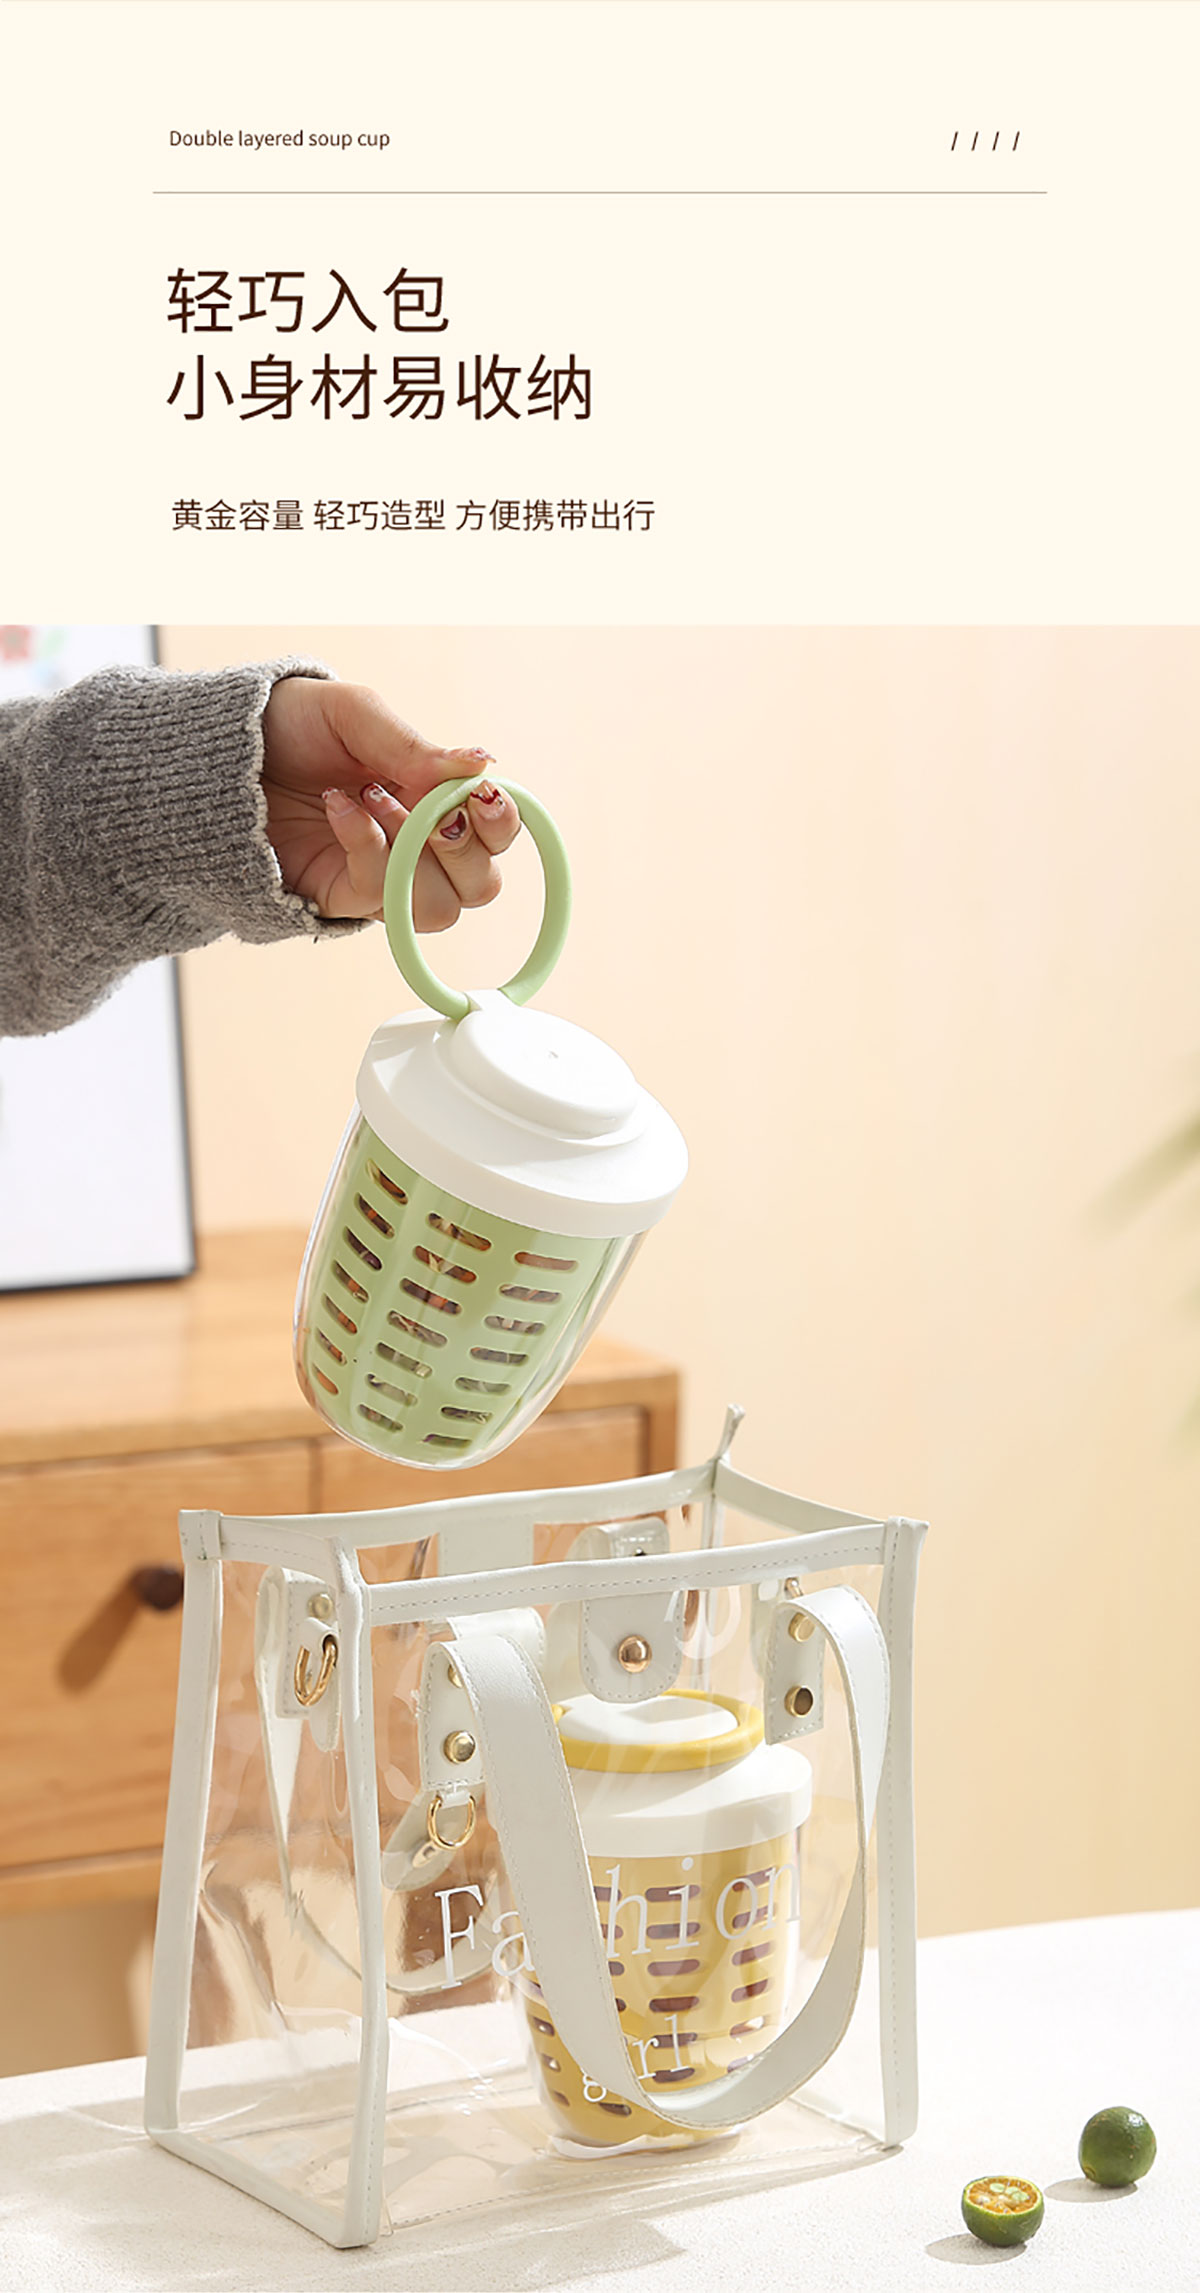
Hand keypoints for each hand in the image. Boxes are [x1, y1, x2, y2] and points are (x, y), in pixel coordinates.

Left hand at [261, 675, 519, 924]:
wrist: (218, 747)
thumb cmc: (289, 726)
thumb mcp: (356, 716)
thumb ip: (415, 747)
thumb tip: (482, 765)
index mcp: (434, 799)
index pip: (495, 834)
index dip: (501, 823)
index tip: (482, 794)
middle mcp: (416, 847)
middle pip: (481, 886)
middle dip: (467, 850)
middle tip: (439, 809)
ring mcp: (378, 878)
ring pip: (437, 908)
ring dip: (415, 854)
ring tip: (372, 798)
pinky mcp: (337, 898)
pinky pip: (375, 895)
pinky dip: (366, 848)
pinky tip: (339, 807)